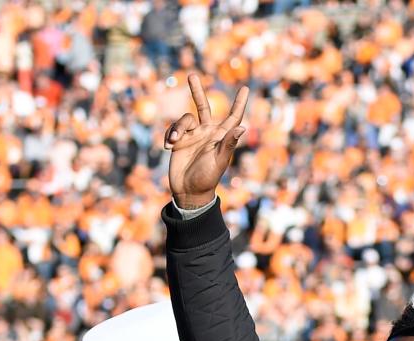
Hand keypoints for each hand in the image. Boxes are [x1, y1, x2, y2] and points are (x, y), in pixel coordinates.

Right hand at [164, 74, 248, 209]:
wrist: (188, 192)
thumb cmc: (207, 178)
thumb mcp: (219, 161)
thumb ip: (229, 143)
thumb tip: (242, 127)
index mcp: (220, 137)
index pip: (233, 117)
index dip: (239, 103)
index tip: (245, 88)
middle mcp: (206, 133)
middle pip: (203, 106)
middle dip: (197, 91)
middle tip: (191, 75)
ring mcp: (192, 136)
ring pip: (184, 119)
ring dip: (177, 127)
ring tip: (173, 141)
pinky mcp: (178, 142)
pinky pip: (172, 129)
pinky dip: (169, 135)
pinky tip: (168, 147)